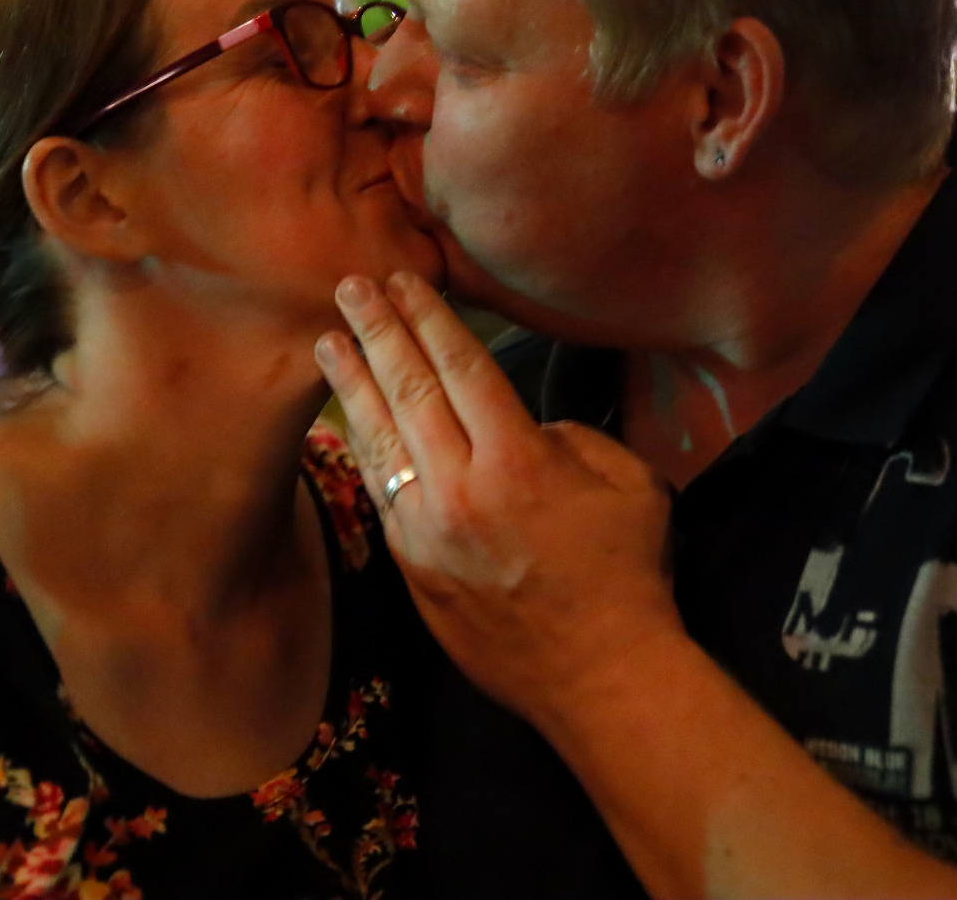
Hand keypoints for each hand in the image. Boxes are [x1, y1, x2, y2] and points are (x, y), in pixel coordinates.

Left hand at [316, 271, 679, 718]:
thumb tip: (527, 428)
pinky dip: (363, 447)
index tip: (404, 280)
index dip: (429, 317)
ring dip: (351, 384)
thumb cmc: (626, 574)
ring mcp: (426, 531)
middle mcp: (460, 488)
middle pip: (408, 390)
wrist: (600, 677)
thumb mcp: (628, 483)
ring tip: (327, 340)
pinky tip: (348, 419)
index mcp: (518, 459)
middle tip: (350, 288)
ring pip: (379, 439)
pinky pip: (381, 490)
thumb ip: (571, 437)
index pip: (460, 366)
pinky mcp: (410, 566)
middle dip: (378, 332)